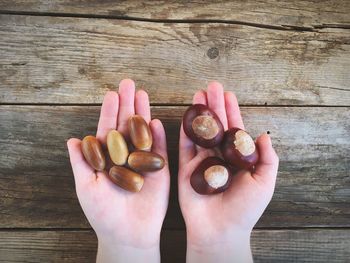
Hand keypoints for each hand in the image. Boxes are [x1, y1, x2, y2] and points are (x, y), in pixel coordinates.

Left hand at [67, 79, 169, 262]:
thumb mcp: (86, 187)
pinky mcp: (159, 170)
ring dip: (143, 113)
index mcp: (107, 158)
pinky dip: (158, 135)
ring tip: (143, 94)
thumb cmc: (102, 213)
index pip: (107, 130)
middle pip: (127, 125)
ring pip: (143, 132)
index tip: (111, 93)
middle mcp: (125, 155)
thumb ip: (80, 163)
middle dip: (128, 104)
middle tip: (129, 83)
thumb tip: (71, 140)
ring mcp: (143, 161)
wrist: (128, 234)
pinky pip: (160, 149)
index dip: (109, 112)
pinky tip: (155, 120)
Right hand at [178, 82, 278, 262]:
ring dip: (199, 114)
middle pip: (216, 126)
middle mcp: (219, 157)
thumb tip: (264, 134)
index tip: (229, 94)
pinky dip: (185, 131)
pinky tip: (187, 115)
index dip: (232, 112)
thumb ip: (266, 159)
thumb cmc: (245, 209)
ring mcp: (202, 162)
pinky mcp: (186, 169)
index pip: (235, 130)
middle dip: (214, 106)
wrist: (220, 229)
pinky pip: (184, 147)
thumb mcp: (264, 182)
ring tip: (198, 94)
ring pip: (200, 133)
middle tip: (211, 86)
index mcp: (238, 159)